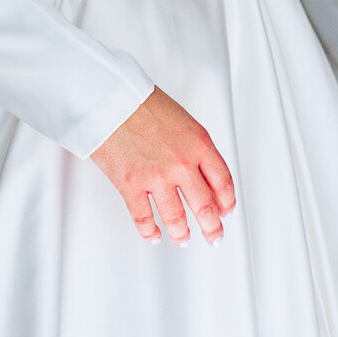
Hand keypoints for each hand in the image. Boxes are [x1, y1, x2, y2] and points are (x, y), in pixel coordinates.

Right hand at [91, 86, 235, 245]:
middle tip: (214, 236)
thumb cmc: (142, 102)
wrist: (111, 97)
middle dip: (212, 227)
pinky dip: (150, 232)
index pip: (222, 181)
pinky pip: (144, 219)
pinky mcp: (131, 185)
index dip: (227, 201)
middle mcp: (182, 163)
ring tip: (183, 239)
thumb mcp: (181, 119)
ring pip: (177, 219)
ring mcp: (157, 177)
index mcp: (198, 143)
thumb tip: (199, 173)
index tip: (225, 210)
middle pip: (205, 206)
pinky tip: (154, 235)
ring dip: (182, 234)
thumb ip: (194, 146)